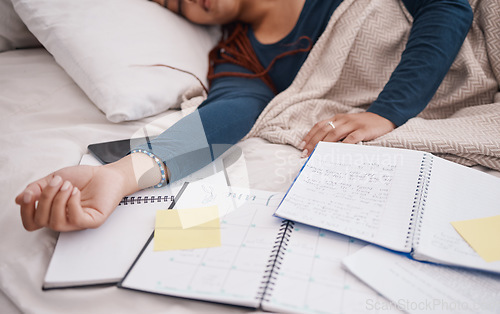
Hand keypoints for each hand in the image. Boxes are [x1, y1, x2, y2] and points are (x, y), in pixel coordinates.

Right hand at [15, 158, 137, 231]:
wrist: (107, 174)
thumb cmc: (84, 178)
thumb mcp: (55, 178)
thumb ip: (37, 188)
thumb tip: (20, 199)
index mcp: (52, 212)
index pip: (31, 222)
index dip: (26, 210)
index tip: (30, 194)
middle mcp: (63, 219)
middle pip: (41, 220)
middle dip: (45, 198)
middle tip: (57, 182)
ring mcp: (77, 222)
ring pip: (56, 222)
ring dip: (59, 200)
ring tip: (68, 186)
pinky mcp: (92, 221)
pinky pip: (76, 220)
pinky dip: (72, 204)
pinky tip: (76, 192)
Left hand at [300, 112, 395, 156]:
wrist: (384, 116)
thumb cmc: (363, 124)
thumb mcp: (347, 124)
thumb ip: (336, 131)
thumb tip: (321, 146)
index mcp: (337, 118)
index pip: (319, 126)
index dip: (309, 136)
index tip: (301, 146)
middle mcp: (343, 120)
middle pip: (324, 131)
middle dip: (313, 143)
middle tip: (306, 154)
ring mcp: (353, 124)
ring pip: (335, 134)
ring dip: (324, 145)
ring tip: (317, 154)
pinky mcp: (363, 130)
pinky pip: (351, 138)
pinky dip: (343, 145)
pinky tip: (337, 152)